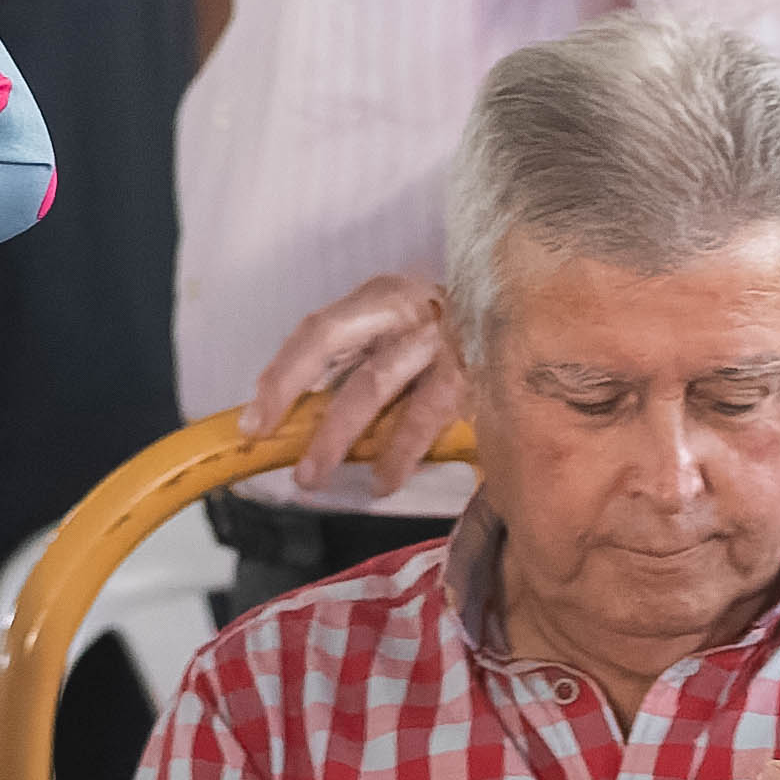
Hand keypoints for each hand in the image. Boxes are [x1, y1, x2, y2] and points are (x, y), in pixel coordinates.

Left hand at [242, 270, 462, 501]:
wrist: (524, 313)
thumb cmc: (436, 330)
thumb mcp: (389, 327)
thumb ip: (344, 358)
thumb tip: (284, 404)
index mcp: (378, 299)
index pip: (317, 332)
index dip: (282, 377)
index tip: (254, 424)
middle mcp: (408, 313)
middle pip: (340, 351)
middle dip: (307, 410)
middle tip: (292, 464)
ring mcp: (442, 342)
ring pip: (378, 385)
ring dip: (344, 436)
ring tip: (317, 476)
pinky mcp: (474, 374)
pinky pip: (428, 416)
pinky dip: (402, 451)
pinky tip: (384, 480)